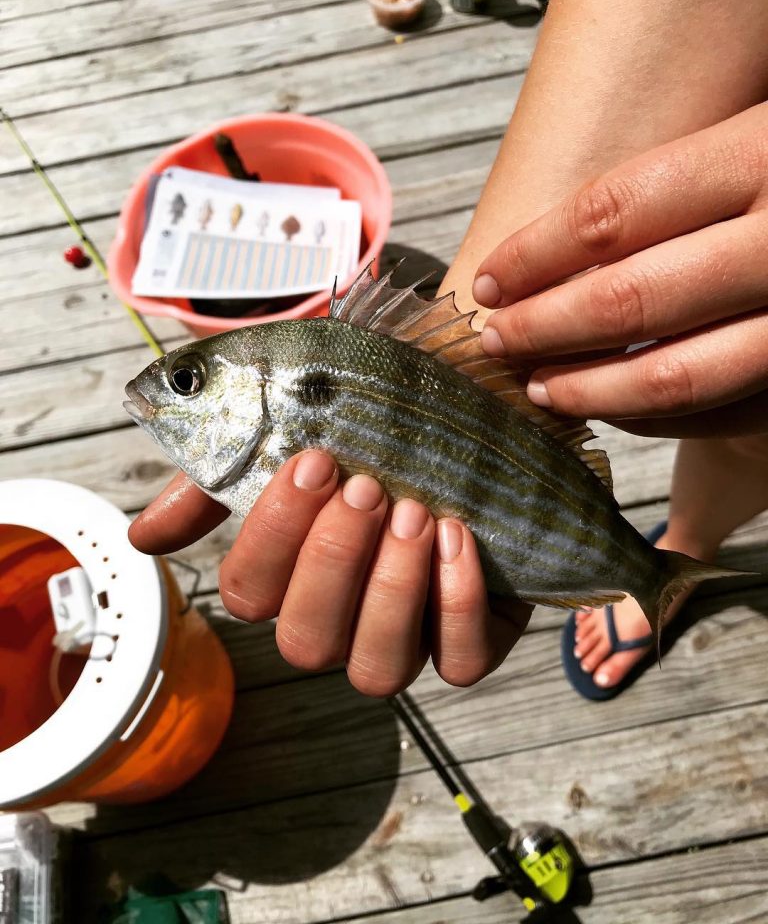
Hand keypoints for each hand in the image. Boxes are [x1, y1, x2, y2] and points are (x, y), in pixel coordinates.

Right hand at [129, 451, 530, 695]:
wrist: (463, 398)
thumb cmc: (369, 417)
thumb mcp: (286, 430)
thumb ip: (217, 484)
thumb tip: (143, 537)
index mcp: (286, 577)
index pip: (250, 593)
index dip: (275, 535)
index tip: (316, 461)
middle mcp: (338, 619)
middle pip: (307, 643)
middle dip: (333, 562)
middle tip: (367, 489)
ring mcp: (404, 634)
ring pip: (377, 669)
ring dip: (390, 592)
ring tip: (414, 515)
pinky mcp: (470, 635)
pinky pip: (461, 662)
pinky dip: (456, 606)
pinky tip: (459, 537)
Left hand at [472, 102, 767, 437]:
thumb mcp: (750, 142)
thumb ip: (671, 187)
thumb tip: (537, 261)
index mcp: (764, 152)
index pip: (612, 214)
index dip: (532, 256)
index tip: (486, 283)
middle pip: (630, 299)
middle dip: (542, 329)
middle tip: (495, 341)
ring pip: (676, 376)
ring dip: (589, 391)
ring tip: (539, 387)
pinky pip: (719, 413)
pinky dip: (650, 418)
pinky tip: (609, 406)